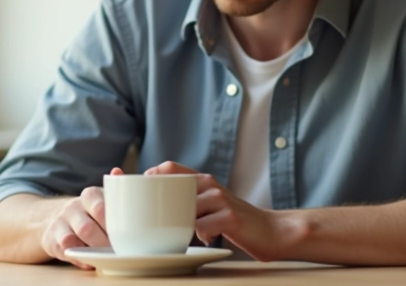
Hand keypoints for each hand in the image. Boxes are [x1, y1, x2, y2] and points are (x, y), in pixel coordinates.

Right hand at [41, 167, 123, 268]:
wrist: (60, 218)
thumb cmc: (93, 211)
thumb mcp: (106, 198)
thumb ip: (119, 188)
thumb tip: (125, 172)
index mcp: (90, 195)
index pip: (100, 208)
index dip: (112, 225)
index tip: (125, 236)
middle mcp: (72, 207)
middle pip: (86, 228)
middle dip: (103, 244)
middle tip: (117, 252)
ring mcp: (59, 223)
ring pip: (71, 241)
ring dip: (88, 252)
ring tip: (104, 257)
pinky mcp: (50, 240)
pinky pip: (63, 252)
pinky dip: (77, 259)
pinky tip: (89, 261)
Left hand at [145, 162, 285, 260]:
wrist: (272, 230)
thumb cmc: (234, 221)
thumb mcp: (211, 206)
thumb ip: (188, 203)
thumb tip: (154, 210)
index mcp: (203, 180)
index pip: (169, 167)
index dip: (149, 175)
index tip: (133, 191)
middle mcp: (210, 185)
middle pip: (172, 185)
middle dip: (156, 203)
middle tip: (148, 221)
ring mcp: (221, 199)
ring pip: (185, 209)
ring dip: (178, 225)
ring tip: (182, 234)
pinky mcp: (230, 217)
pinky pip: (201, 227)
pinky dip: (198, 236)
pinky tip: (206, 239)